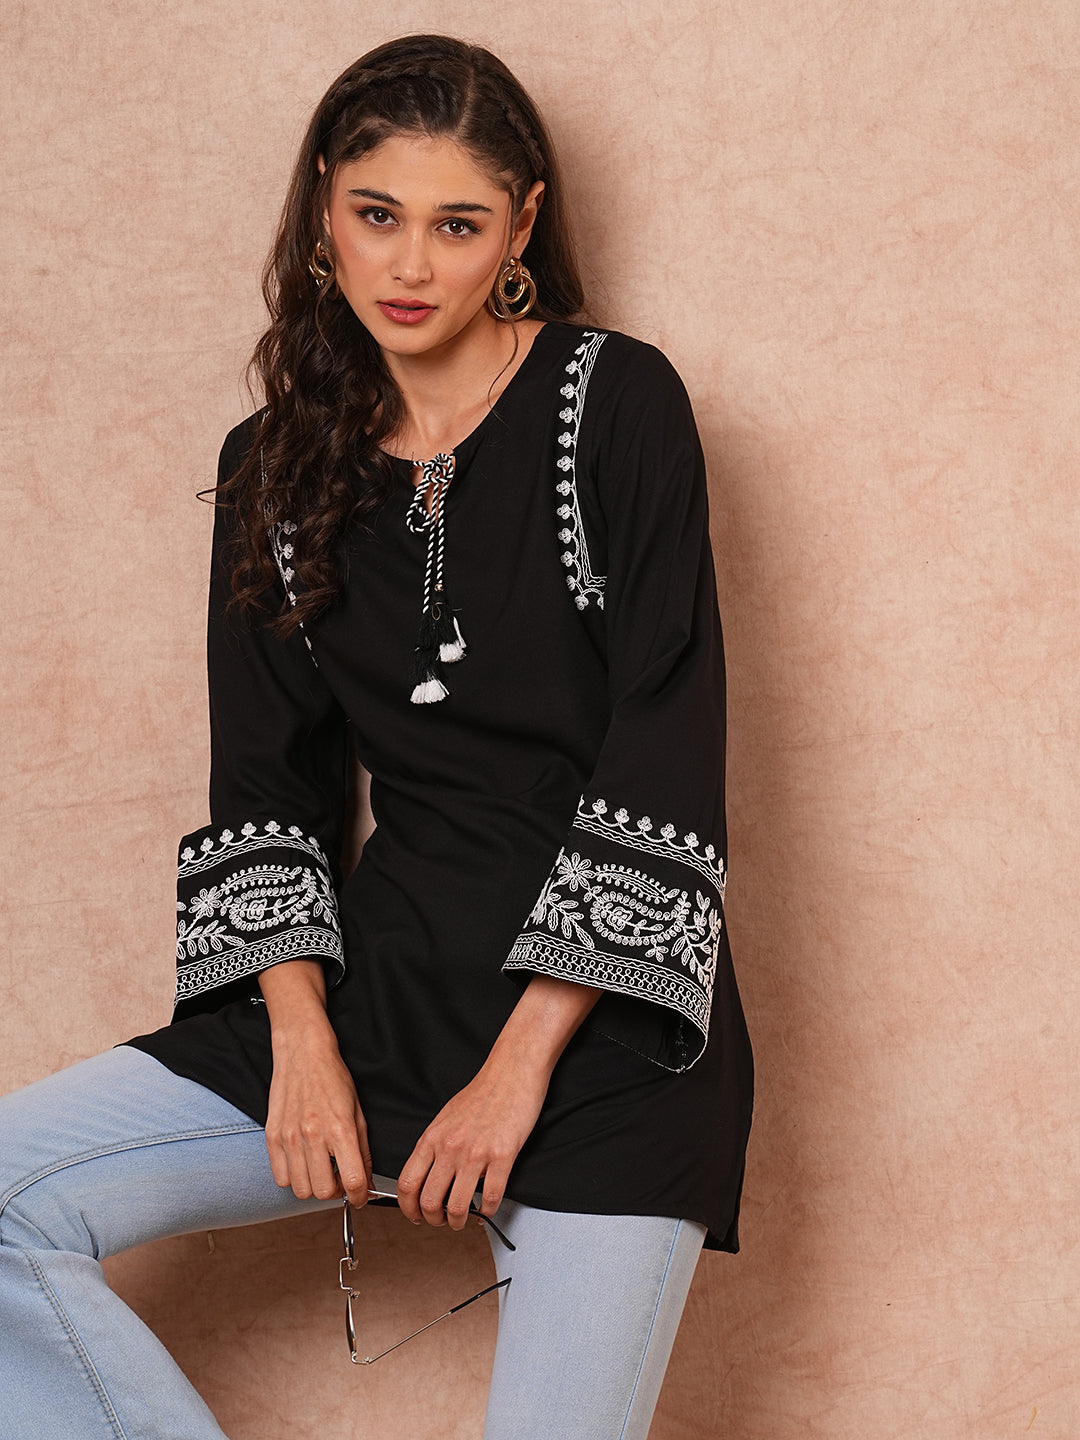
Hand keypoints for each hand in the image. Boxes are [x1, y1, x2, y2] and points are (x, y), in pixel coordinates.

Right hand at [259, 960, 372, 1206]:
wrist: (302, 1052)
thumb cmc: (333, 1078)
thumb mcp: (358, 1112)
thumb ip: (363, 1150)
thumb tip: (366, 1183)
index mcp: (340, 1129)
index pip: (353, 1181)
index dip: (360, 1197)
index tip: (360, 1197)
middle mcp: (313, 1136)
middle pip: (323, 1192)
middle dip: (336, 1192)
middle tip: (340, 1179)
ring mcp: (289, 1138)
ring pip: (300, 1190)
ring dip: (313, 1186)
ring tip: (320, 1170)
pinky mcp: (272, 1137)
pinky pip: (280, 1177)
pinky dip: (292, 1177)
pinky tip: (302, 1162)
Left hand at [396, 1052, 548, 1229]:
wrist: (511, 1071)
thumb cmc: (481, 1093)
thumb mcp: (445, 1117)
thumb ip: (435, 1145)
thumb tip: (428, 1173)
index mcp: (432, 1138)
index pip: (407, 1183)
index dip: (407, 1208)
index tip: (414, 1215)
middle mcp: (450, 1148)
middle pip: (429, 1201)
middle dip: (433, 1220)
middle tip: (440, 1222)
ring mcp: (476, 1153)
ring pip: (457, 1206)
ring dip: (458, 1222)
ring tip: (463, 1221)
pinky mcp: (503, 1156)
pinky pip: (492, 1197)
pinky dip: (488, 1211)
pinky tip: (488, 1209)